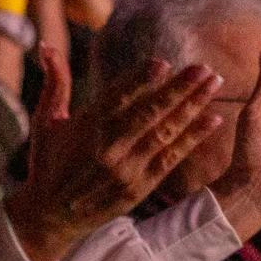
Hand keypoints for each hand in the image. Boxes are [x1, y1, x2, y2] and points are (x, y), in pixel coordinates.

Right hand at [4, 50, 225, 260]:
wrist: (50, 216)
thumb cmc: (48, 164)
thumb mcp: (46, 121)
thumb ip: (55, 82)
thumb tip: (46, 44)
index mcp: (86, 126)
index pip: (117, 97)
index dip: (140, 80)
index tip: (162, 63)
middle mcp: (107, 147)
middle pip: (148, 112)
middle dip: (178, 88)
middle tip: (204, 68)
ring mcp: (126, 168)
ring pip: (164, 132)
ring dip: (192, 107)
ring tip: (215, 84)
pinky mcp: (140, 186)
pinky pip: (171, 158)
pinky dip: (193, 138)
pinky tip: (214, 119)